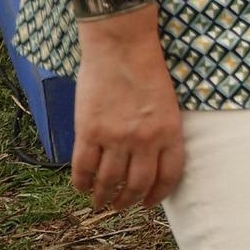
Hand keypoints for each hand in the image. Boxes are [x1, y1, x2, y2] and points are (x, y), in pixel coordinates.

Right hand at [71, 5, 184, 211]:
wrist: (122, 44)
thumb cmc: (147, 67)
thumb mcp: (167, 102)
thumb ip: (162, 130)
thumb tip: (151, 160)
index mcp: (169, 130)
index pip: (169, 176)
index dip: (158, 195)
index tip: (149, 202)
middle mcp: (145, 139)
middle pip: (137, 185)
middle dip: (128, 201)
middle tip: (120, 205)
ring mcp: (116, 137)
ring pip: (108, 182)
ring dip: (103, 197)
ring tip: (100, 201)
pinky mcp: (89, 131)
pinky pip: (83, 168)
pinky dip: (80, 183)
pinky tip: (81, 186)